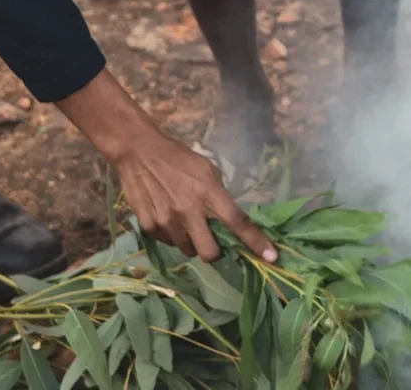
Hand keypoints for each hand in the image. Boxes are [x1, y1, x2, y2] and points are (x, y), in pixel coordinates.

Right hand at [58, 73, 275, 262]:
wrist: (139, 152)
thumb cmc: (179, 158)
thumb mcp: (206, 170)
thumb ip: (219, 197)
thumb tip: (228, 222)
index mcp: (209, 192)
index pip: (237, 222)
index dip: (256, 242)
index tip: (272, 258)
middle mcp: (189, 211)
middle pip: (210, 253)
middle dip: (214, 251)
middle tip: (211, 239)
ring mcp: (167, 221)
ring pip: (187, 251)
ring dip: (191, 242)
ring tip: (184, 220)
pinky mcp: (149, 227)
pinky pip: (168, 243)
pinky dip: (173, 235)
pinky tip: (167, 216)